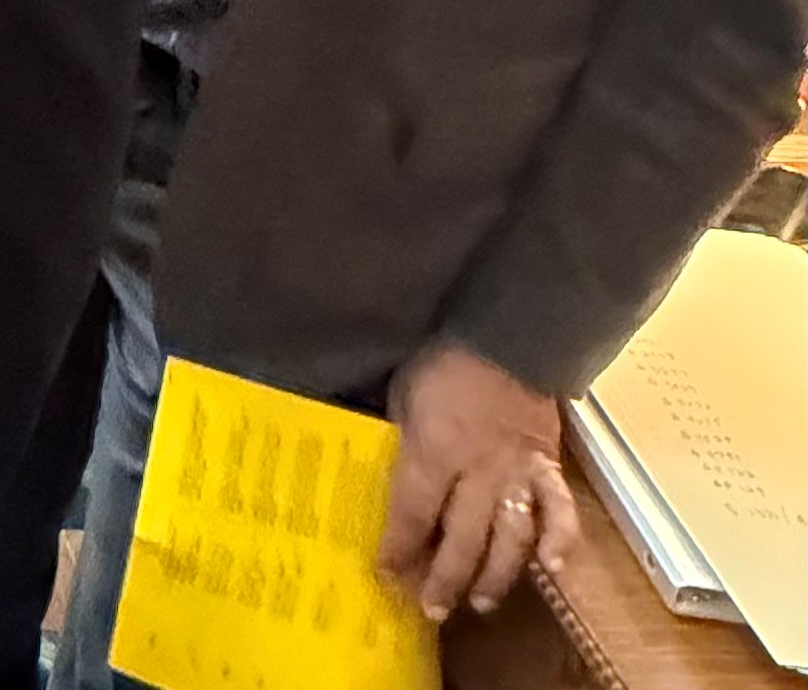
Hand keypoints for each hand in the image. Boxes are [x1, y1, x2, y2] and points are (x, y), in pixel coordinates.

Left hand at [380, 342, 575, 620]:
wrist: (506, 340)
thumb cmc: (444, 366)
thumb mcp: (405, 397)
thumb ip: (406, 442)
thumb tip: (399, 482)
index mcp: (434, 450)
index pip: (412, 510)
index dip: (399, 546)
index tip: (386, 573)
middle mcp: (477, 470)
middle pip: (461, 536)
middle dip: (445, 577)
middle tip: (432, 607)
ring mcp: (517, 473)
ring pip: (509, 537)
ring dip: (495, 574)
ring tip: (480, 602)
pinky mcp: (548, 469)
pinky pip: (560, 512)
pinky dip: (560, 542)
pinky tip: (553, 569)